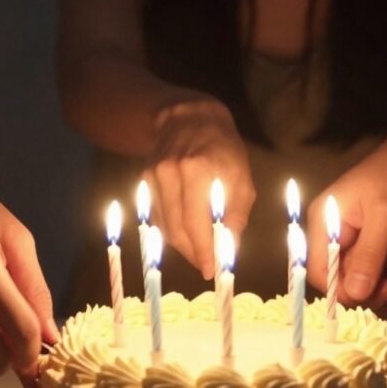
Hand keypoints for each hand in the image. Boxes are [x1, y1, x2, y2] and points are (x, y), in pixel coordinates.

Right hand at [145, 99, 255, 278]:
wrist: (188, 118)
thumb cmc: (224, 149)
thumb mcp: (242, 178)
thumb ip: (236, 214)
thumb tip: (228, 248)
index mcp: (198, 170)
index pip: (196, 222)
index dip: (203, 250)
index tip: (211, 270)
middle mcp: (170, 173)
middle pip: (177, 228)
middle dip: (192, 252)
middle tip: (206, 265)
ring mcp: (154, 176)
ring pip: (164, 225)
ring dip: (182, 244)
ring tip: (198, 252)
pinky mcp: (145, 180)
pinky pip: (157, 216)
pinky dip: (171, 230)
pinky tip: (186, 234)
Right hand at [308, 135, 386, 308]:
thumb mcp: (386, 215)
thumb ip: (368, 254)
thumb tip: (353, 292)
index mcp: (325, 220)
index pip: (319, 270)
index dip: (341, 288)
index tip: (373, 292)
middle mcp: (332, 230)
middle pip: (336, 276)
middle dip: (362, 288)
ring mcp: (351, 235)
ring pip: (353, 276)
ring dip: (375, 284)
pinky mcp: (370, 238)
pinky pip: (368, 268)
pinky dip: (382, 275)